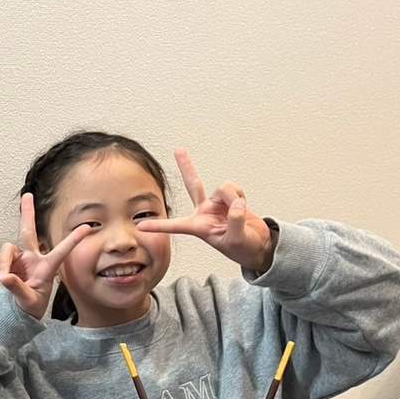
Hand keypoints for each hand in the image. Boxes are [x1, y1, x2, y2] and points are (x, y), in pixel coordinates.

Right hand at [0, 193, 92, 318]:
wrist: (19, 312)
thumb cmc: (31, 306)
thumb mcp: (28, 301)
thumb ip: (18, 289)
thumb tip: (5, 277)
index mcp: (47, 268)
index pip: (61, 251)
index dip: (74, 239)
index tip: (88, 227)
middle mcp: (33, 259)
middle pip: (28, 231)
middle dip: (27, 213)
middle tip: (27, 195)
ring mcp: (19, 260)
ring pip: (7, 249)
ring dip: (2, 262)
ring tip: (0, 279)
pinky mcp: (8, 263)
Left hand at [136, 150, 274, 272]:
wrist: (259, 245)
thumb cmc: (244, 249)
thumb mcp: (238, 241)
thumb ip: (235, 222)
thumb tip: (236, 203)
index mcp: (199, 227)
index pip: (176, 225)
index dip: (158, 226)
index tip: (140, 226)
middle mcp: (204, 212)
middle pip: (194, 185)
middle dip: (187, 167)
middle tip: (178, 149)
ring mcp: (216, 204)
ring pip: (223, 188)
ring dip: (234, 197)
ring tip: (240, 212)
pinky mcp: (230, 199)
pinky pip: (235, 189)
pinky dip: (241, 196)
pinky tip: (243, 207)